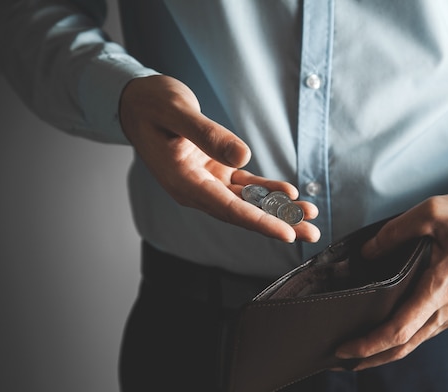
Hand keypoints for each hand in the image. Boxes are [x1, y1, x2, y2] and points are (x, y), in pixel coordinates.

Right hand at [119, 75, 319, 242]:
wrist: (136, 102)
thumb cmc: (151, 104)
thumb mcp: (176, 112)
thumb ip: (207, 135)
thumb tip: (243, 158)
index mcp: (182, 181)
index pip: (227, 209)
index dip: (259, 221)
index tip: (286, 232)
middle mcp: (195, 188)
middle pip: (241, 213)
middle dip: (278, 222)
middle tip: (311, 231)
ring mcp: (205, 181)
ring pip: (246, 202)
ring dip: (278, 208)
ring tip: (310, 215)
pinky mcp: (213, 171)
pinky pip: (243, 185)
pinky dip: (266, 189)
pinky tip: (289, 192)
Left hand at [335, 191, 447, 368]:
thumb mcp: (433, 211)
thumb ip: (395, 232)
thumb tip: (367, 251)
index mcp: (442, 286)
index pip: (400, 329)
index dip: (369, 344)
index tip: (345, 348)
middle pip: (405, 345)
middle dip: (370, 356)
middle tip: (340, 357)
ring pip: (417, 339)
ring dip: (386, 348)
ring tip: (358, 349)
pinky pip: (428, 328)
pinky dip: (404, 336)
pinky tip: (389, 330)